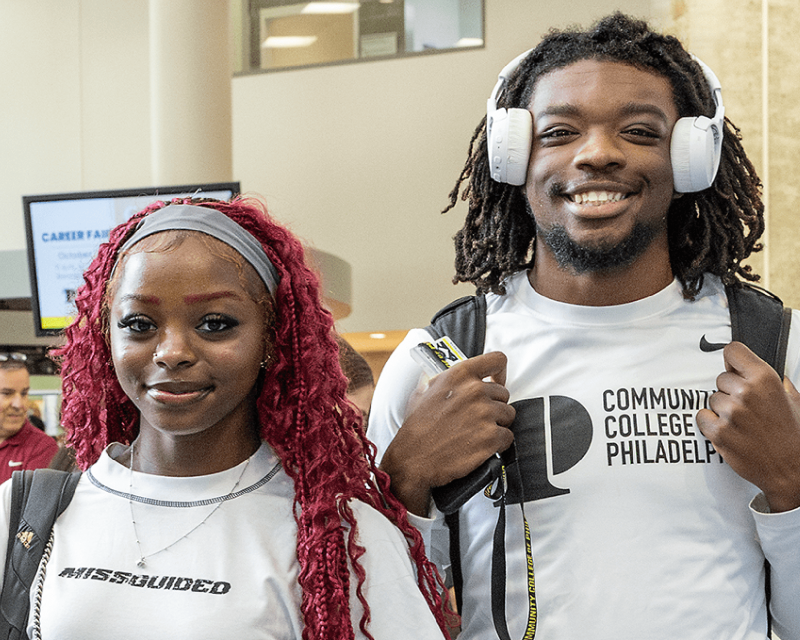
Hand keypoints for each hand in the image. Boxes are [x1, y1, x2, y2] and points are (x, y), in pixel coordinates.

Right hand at [379, 351, 515, 515]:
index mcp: (459, 375)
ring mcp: (485, 414)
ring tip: (476, 433)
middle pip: (503, 393)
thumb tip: (444, 376)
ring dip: (496, 424)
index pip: (496, 360)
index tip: (497, 381)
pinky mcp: (491, 437)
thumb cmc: (416, 430)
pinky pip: (507, 436)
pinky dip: (497, 443)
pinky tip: (480, 446)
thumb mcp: (422, 393)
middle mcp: (474, 390)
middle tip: (476, 418)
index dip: (499, 372)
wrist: (413, 460)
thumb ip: (440, 381)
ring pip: (508, 415)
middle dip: (493, 406)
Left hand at [696, 341, 799, 511]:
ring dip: (723, 409)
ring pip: (712, 399)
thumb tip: (770, 373)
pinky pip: (702, 417)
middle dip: (731, 391)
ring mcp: (730, 412)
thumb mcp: (794, 401)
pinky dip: (711, 423)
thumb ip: (778, 383)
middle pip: (720, 378)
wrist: (790, 470)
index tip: (734, 368)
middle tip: (747, 407)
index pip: (732, 351)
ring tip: (743, 423)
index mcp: (765, 379)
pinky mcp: (718, 431)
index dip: (733, 361)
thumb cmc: (793, 438)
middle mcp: (746, 392)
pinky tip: (730, 430)